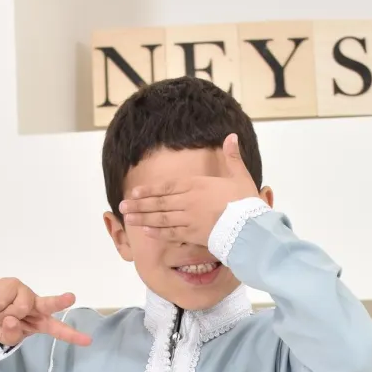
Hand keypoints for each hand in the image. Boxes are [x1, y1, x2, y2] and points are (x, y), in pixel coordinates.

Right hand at [0, 279, 91, 346]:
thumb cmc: (1, 325)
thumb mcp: (7, 338)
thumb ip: (11, 334)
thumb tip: (11, 320)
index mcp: (41, 322)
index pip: (58, 330)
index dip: (72, 336)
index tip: (88, 340)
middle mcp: (37, 306)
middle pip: (50, 304)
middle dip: (60, 301)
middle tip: (71, 297)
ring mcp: (26, 293)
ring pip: (20, 306)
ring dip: (5, 313)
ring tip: (0, 313)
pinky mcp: (13, 284)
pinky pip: (5, 297)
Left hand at [117, 133, 260, 247]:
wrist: (249, 225)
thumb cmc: (246, 201)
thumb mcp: (239, 175)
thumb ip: (232, 157)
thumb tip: (231, 136)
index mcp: (197, 185)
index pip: (166, 187)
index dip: (149, 190)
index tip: (134, 192)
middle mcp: (188, 201)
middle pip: (159, 203)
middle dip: (139, 205)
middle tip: (122, 206)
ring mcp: (189, 219)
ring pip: (161, 218)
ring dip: (143, 218)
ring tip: (128, 218)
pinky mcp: (193, 235)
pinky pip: (171, 233)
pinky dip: (158, 233)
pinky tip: (146, 232)